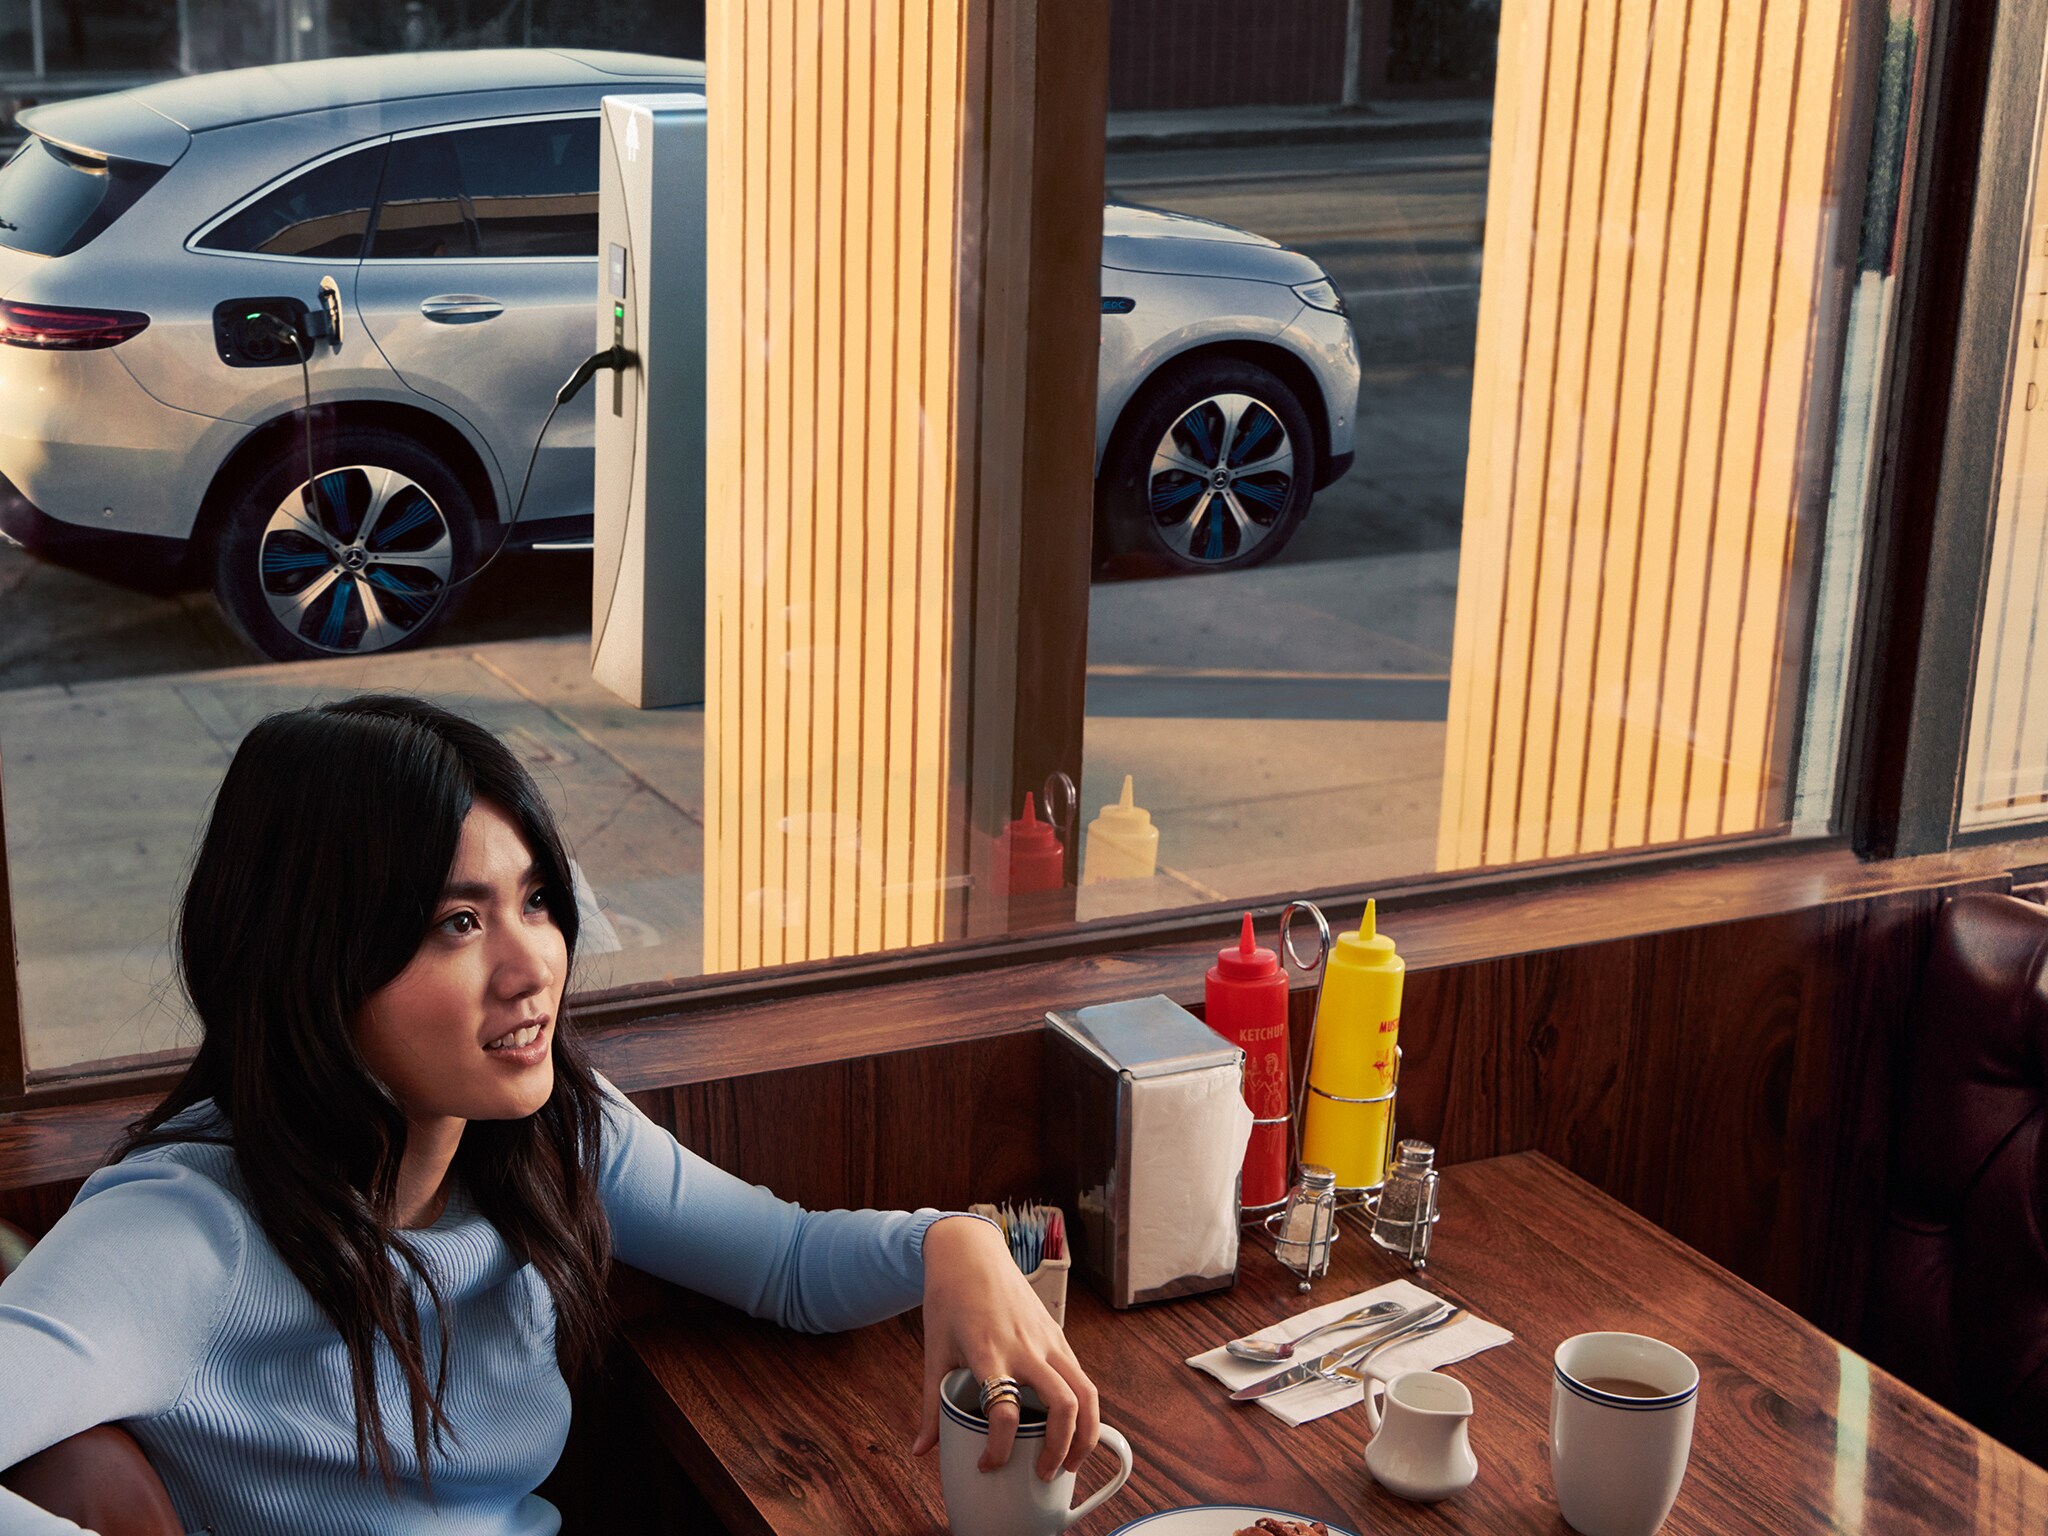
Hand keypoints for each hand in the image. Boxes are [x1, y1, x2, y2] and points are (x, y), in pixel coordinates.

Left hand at [909, 1213, 1099, 1480]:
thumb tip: (920, 1451)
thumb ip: (931, 1406)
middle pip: (1062, 1405)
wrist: (970, 1252)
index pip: (1004, 1410)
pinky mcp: (1058, 1334)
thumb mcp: (934, 1352)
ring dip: (1085, 1434)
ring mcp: (1047, 1338)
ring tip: (1071, 1462)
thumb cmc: (949, 1299)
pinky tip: (1071, 1428)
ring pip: (1085, 1391)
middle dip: (1061, 1449)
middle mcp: (1025, 1346)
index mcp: (989, 1351)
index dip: (998, 1448)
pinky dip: (1084, 1409)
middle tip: (1044, 1475)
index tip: (987, 1465)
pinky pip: (1081, 1376)